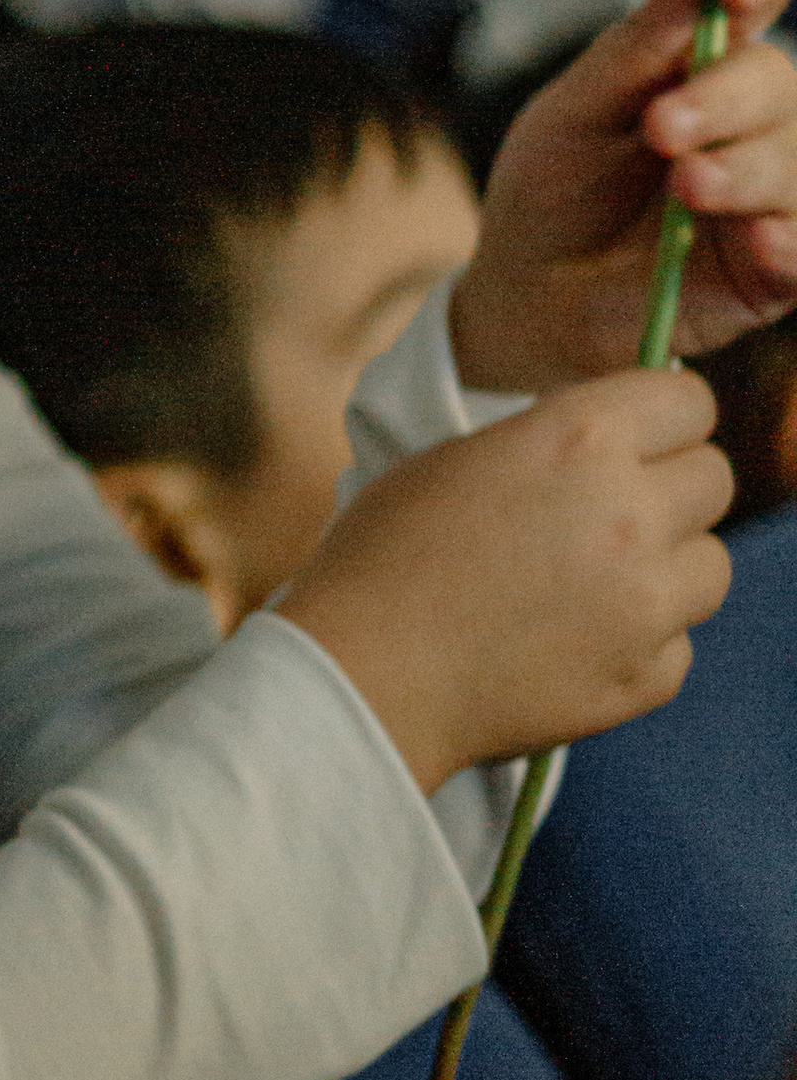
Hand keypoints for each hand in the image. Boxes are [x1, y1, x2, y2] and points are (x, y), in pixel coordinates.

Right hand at [278, 369, 730, 785]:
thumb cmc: (384, 558)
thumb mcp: (456, 458)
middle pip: (715, 478)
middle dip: (669, 488)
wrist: (365, 678)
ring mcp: (647, 602)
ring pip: (712, 564)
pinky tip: (572, 642)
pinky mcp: (648, 677)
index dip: (661, 417)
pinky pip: (679, 642)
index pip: (688, 400)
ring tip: (596, 584)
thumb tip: (604, 443)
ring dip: (667, 567)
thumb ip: (547, 441)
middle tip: (609, 514)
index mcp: (579, 439)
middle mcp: (629, 512)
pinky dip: (639, 642)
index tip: (639, 439)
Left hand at [451, 0, 796, 388]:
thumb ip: (638, 44)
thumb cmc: (552, 192)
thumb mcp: (576, 112)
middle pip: (778, 77)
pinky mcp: (778, 266)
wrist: (531, 300)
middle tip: (660, 128)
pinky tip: (757, 240)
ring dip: (747, 168)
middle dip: (724, 97)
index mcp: (703, 58)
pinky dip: (792, 238)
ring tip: (685, 188)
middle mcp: (751, 116)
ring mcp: (772, 189)